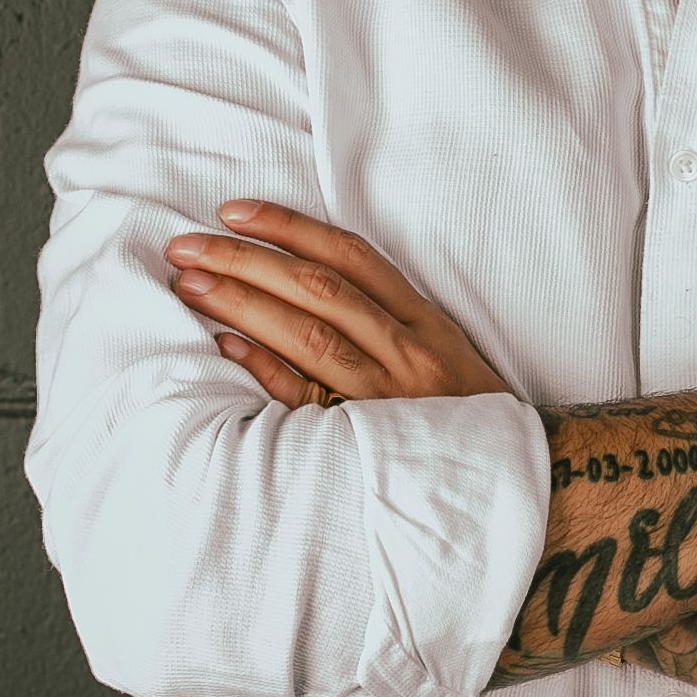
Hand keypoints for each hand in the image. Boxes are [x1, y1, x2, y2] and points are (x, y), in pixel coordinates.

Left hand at [163, 200, 511, 408]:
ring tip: (190, 283)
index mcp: (424, 322)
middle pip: (319, 289)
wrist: (511, 483)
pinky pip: (309, 399)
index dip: (289, 227)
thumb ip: (384, 319)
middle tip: (185, 246)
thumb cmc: (464, 418)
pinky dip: (267, 370)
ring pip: (310, 334)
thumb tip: (298, 281)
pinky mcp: (370, 440)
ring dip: (244, 303)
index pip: (350, 256)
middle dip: (247, 260)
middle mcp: (408, 351)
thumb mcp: (440, 354)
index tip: (232, 212)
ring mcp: (390, 396)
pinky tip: (223, 347)